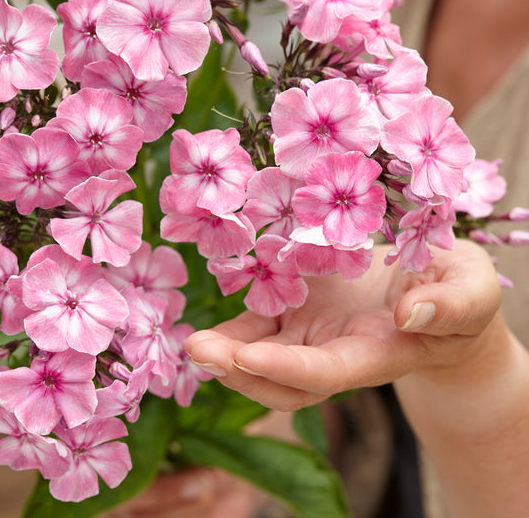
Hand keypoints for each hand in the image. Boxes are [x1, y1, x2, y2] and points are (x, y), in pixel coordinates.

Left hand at [185, 240, 501, 410]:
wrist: (439, 288)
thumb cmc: (461, 291)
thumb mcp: (472, 291)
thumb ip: (450, 305)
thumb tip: (410, 314)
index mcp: (378, 351)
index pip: (329, 371)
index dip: (289, 367)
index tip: (249, 356)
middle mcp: (338, 349)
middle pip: (284, 377)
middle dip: (242, 370)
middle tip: (201, 350)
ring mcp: (316, 328)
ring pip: (265, 351)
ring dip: (228, 351)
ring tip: (194, 342)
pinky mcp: (302, 304)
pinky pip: (262, 318)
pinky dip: (234, 321)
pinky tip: (209, 311)